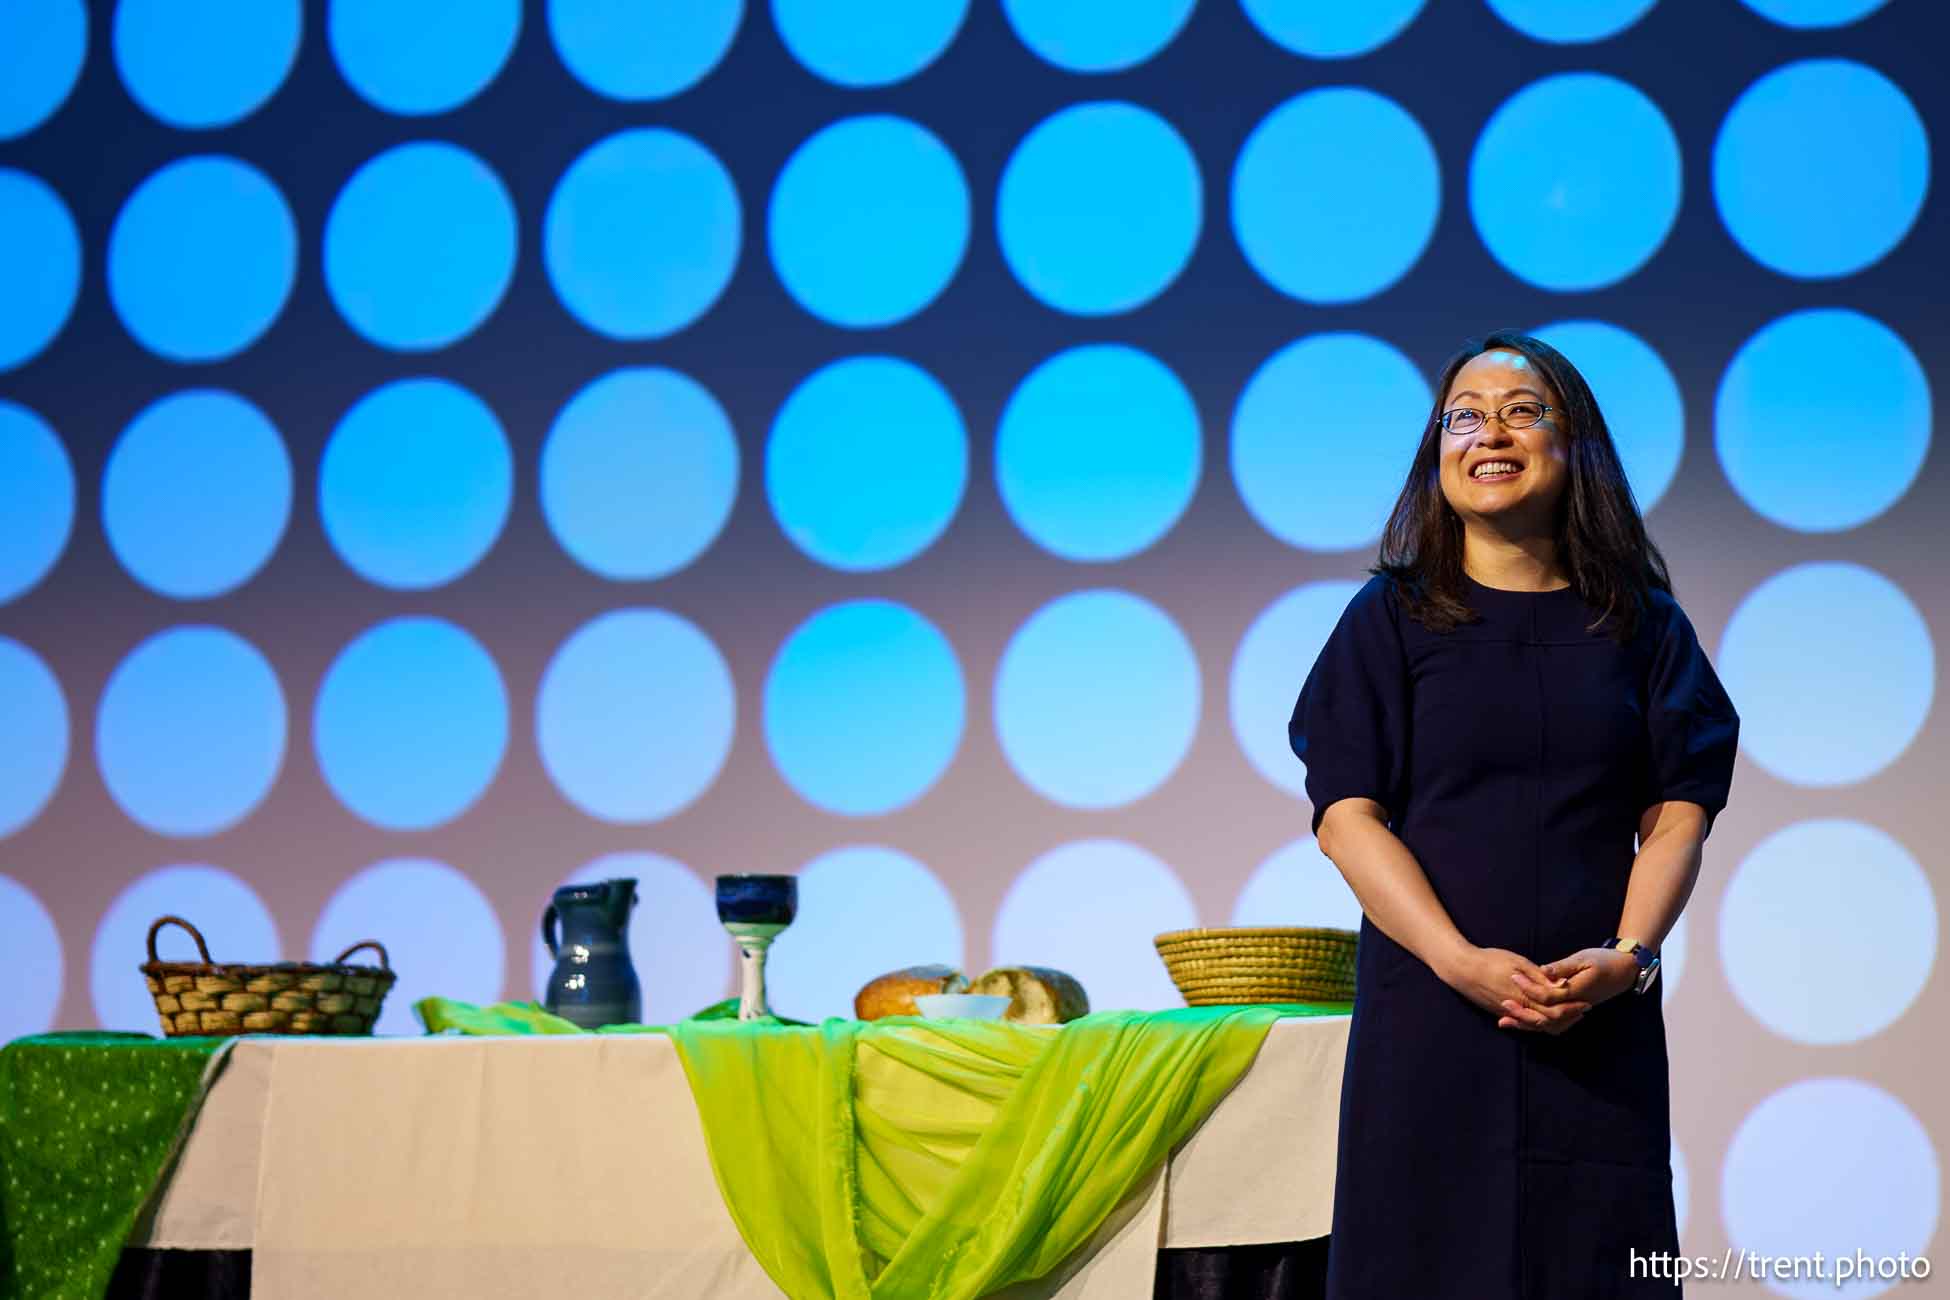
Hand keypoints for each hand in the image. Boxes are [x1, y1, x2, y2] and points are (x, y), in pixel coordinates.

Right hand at [1441, 945, 1588, 1032]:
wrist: (1462, 969)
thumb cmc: (1490, 960)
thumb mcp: (1518, 962)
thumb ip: (1540, 977)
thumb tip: (1563, 984)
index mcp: (1524, 996)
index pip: (1555, 1010)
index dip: (1572, 1008)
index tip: (1586, 1003)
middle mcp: (1518, 1009)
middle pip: (1549, 1022)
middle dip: (1569, 1017)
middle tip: (1583, 1011)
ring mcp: (1509, 1013)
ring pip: (1537, 1026)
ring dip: (1556, 1021)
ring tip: (1570, 1014)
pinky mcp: (1501, 1012)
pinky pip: (1525, 1023)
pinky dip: (1540, 1022)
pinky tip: (1547, 1015)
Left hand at [1511, 948, 1639, 1026]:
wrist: (1626, 970)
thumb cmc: (1604, 961)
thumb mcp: (1584, 959)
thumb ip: (1563, 967)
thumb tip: (1543, 971)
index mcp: (1577, 993)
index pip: (1547, 997)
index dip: (1528, 988)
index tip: (1513, 976)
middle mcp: (1575, 1007)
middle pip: (1546, 1018)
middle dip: (1523, 1013)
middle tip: (1503, 1004)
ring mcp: (1575, 1012)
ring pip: (1549, 1025)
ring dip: (1527, 1023)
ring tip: (1505, 1020)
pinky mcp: (1573, 1012)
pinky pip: (1554, 1024)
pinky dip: (1537, 1024)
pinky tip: (1521, 1020)